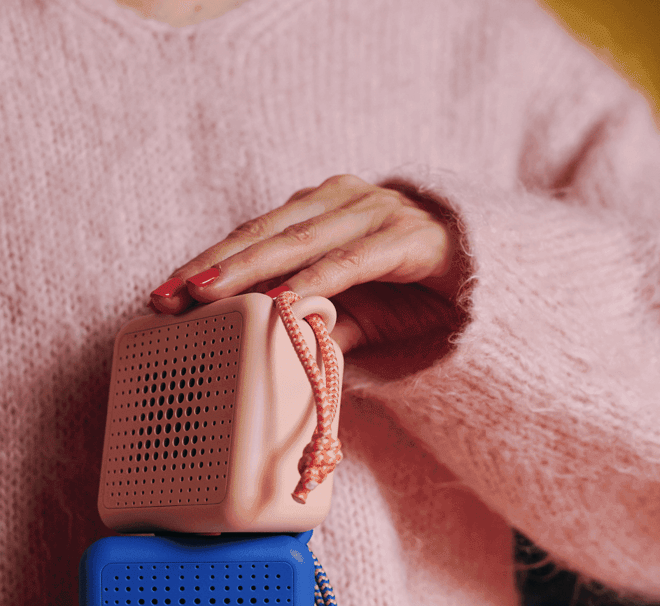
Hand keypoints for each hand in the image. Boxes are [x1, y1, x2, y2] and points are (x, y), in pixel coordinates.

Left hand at [149, 175, 462, 352]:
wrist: (499, 289)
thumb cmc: (416, 298)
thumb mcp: (350, 320)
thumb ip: (307, 326)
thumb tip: (256, 349)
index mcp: (322, 213)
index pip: (251, 238)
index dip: (205, 265)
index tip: (160, 296)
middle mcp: (344, 201)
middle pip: (263, 234)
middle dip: (212, 266)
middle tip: (168, 295)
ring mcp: (379, 213)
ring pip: (300, 240)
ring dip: (250, 268)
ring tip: (207, 294)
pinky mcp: (412, 238)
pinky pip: (353, 261)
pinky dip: (315, 281)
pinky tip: (282, 302)